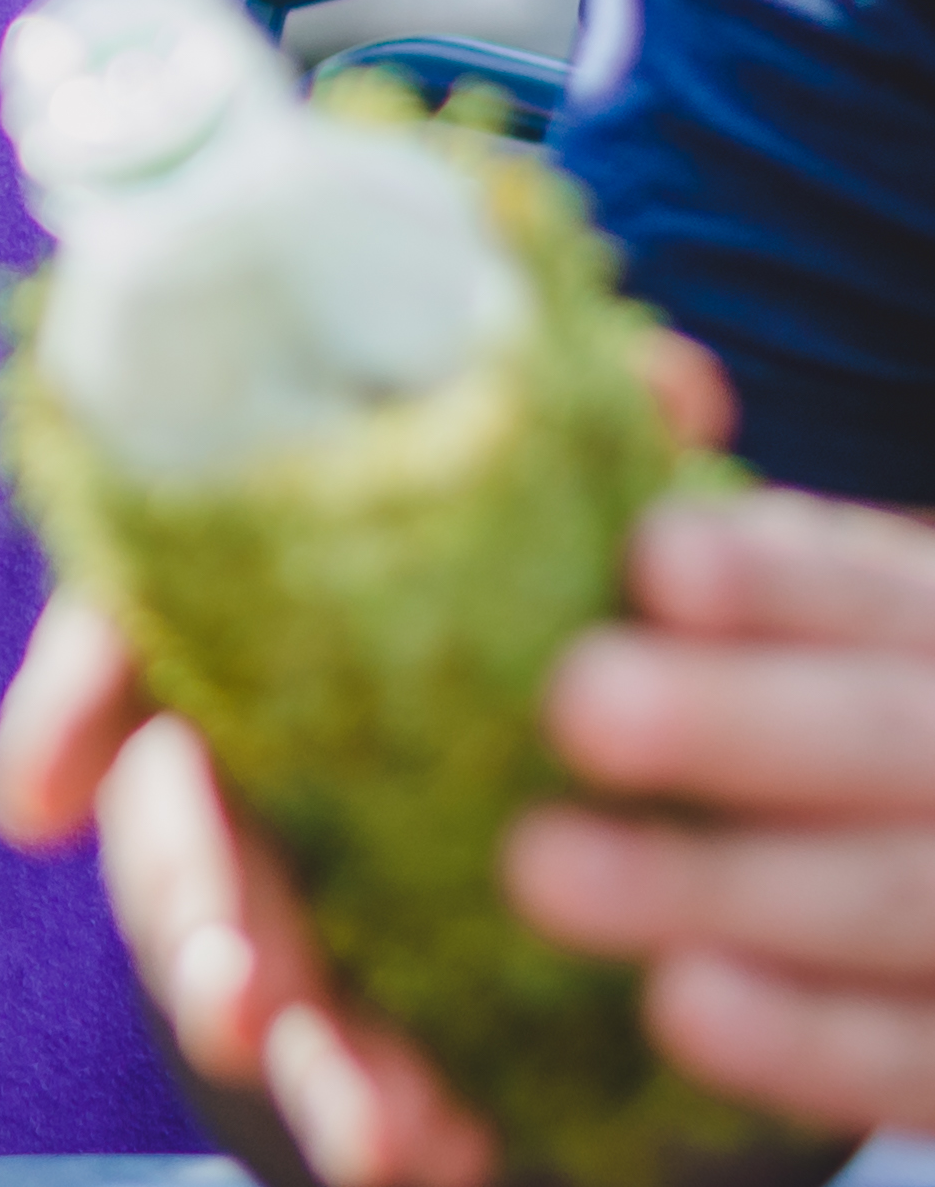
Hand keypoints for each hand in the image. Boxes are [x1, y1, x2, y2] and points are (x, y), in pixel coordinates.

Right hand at [0, 328, 839, 1180]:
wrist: (507, 658)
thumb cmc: (467, 548)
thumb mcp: (506, 484)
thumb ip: (576, 432)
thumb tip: (679, 382)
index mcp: (220, 629)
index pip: (117, 655)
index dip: (70, 718)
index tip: (40, 808)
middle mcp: (227, 764)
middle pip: (183, 849)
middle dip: (205, 933)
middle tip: (249, 1003)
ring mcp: (285, 883)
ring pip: (258, 977)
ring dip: (311, 1063)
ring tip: (385, 1135)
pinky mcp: (364, 977)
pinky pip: (358, 1056)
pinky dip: (391, 1115)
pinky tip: (443, 1152)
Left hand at [509, 488, 934, 1133]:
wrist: (931, 847)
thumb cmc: (839, 710)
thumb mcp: (829, 619)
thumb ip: (748, 545)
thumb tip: (646, 386)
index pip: (884, 596)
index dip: (782, 583)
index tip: (654, 560)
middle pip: (893, 738)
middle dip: (742, 725)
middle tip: (580, 707)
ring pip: (897, 899)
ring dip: (729, 891)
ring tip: (546, 871)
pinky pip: (917, 1056)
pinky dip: (807, 1043)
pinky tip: (678, 1005)